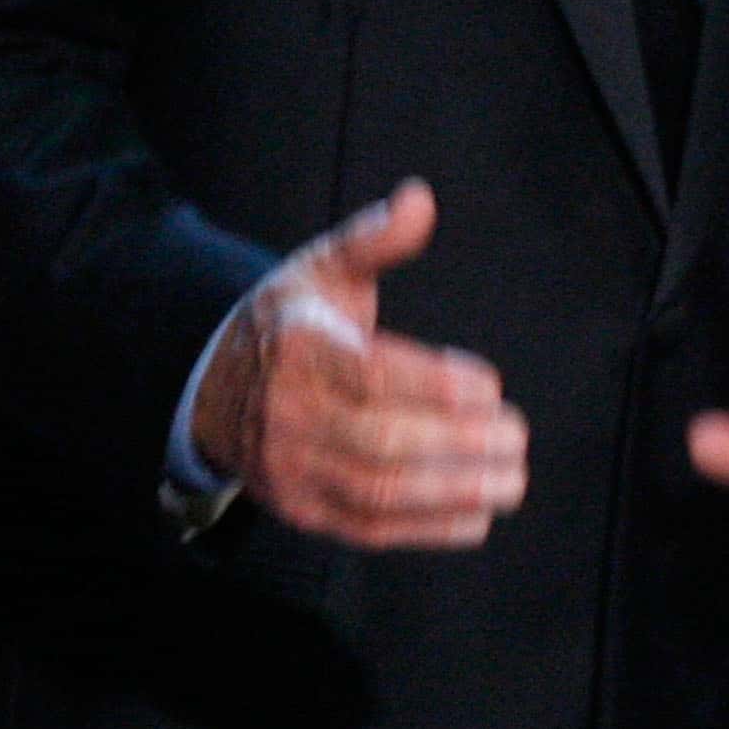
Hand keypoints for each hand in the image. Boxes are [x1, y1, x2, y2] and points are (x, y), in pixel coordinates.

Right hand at [190, 180, 528, 548]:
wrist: (212, 392)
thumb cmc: (289, 325)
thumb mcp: (321, 270)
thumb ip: (375, 240)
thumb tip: (420, 200)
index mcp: (299, 350)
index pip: (371, 376)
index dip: (435, 386)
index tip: (490, 386)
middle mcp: (290, 416)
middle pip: (379, 442)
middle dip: (457, 445)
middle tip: (516, 436)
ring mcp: (293, 470)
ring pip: (377, 492)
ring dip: (453, 492)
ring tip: (511, 479)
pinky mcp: (304, 510)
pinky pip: (368, 529)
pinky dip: (427, 529)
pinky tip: (477, 515)